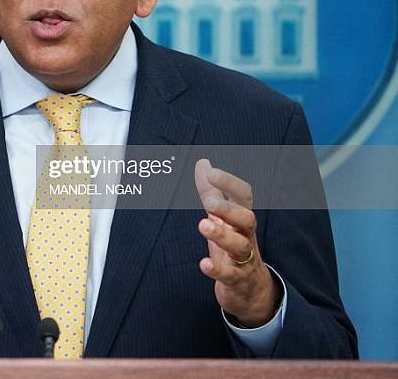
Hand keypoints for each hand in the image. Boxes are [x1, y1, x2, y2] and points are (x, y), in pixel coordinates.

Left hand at [194, 159, 282, 326]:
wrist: (251, 290)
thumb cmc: (234, 247)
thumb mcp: (222, 218)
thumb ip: (210, 191)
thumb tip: (202, 162)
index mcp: (241, 219)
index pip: (243, 196)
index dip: (230, 183)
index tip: (211, 171)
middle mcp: (246, 236)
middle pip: (247, 219)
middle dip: (229, 210)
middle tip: (209, 203)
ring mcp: (243, 259)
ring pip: (239, 246)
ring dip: (222, 236)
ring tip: (203, 225)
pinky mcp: (236, 280)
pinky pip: (229, 275)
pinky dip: (217, 269)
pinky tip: (204, 264)